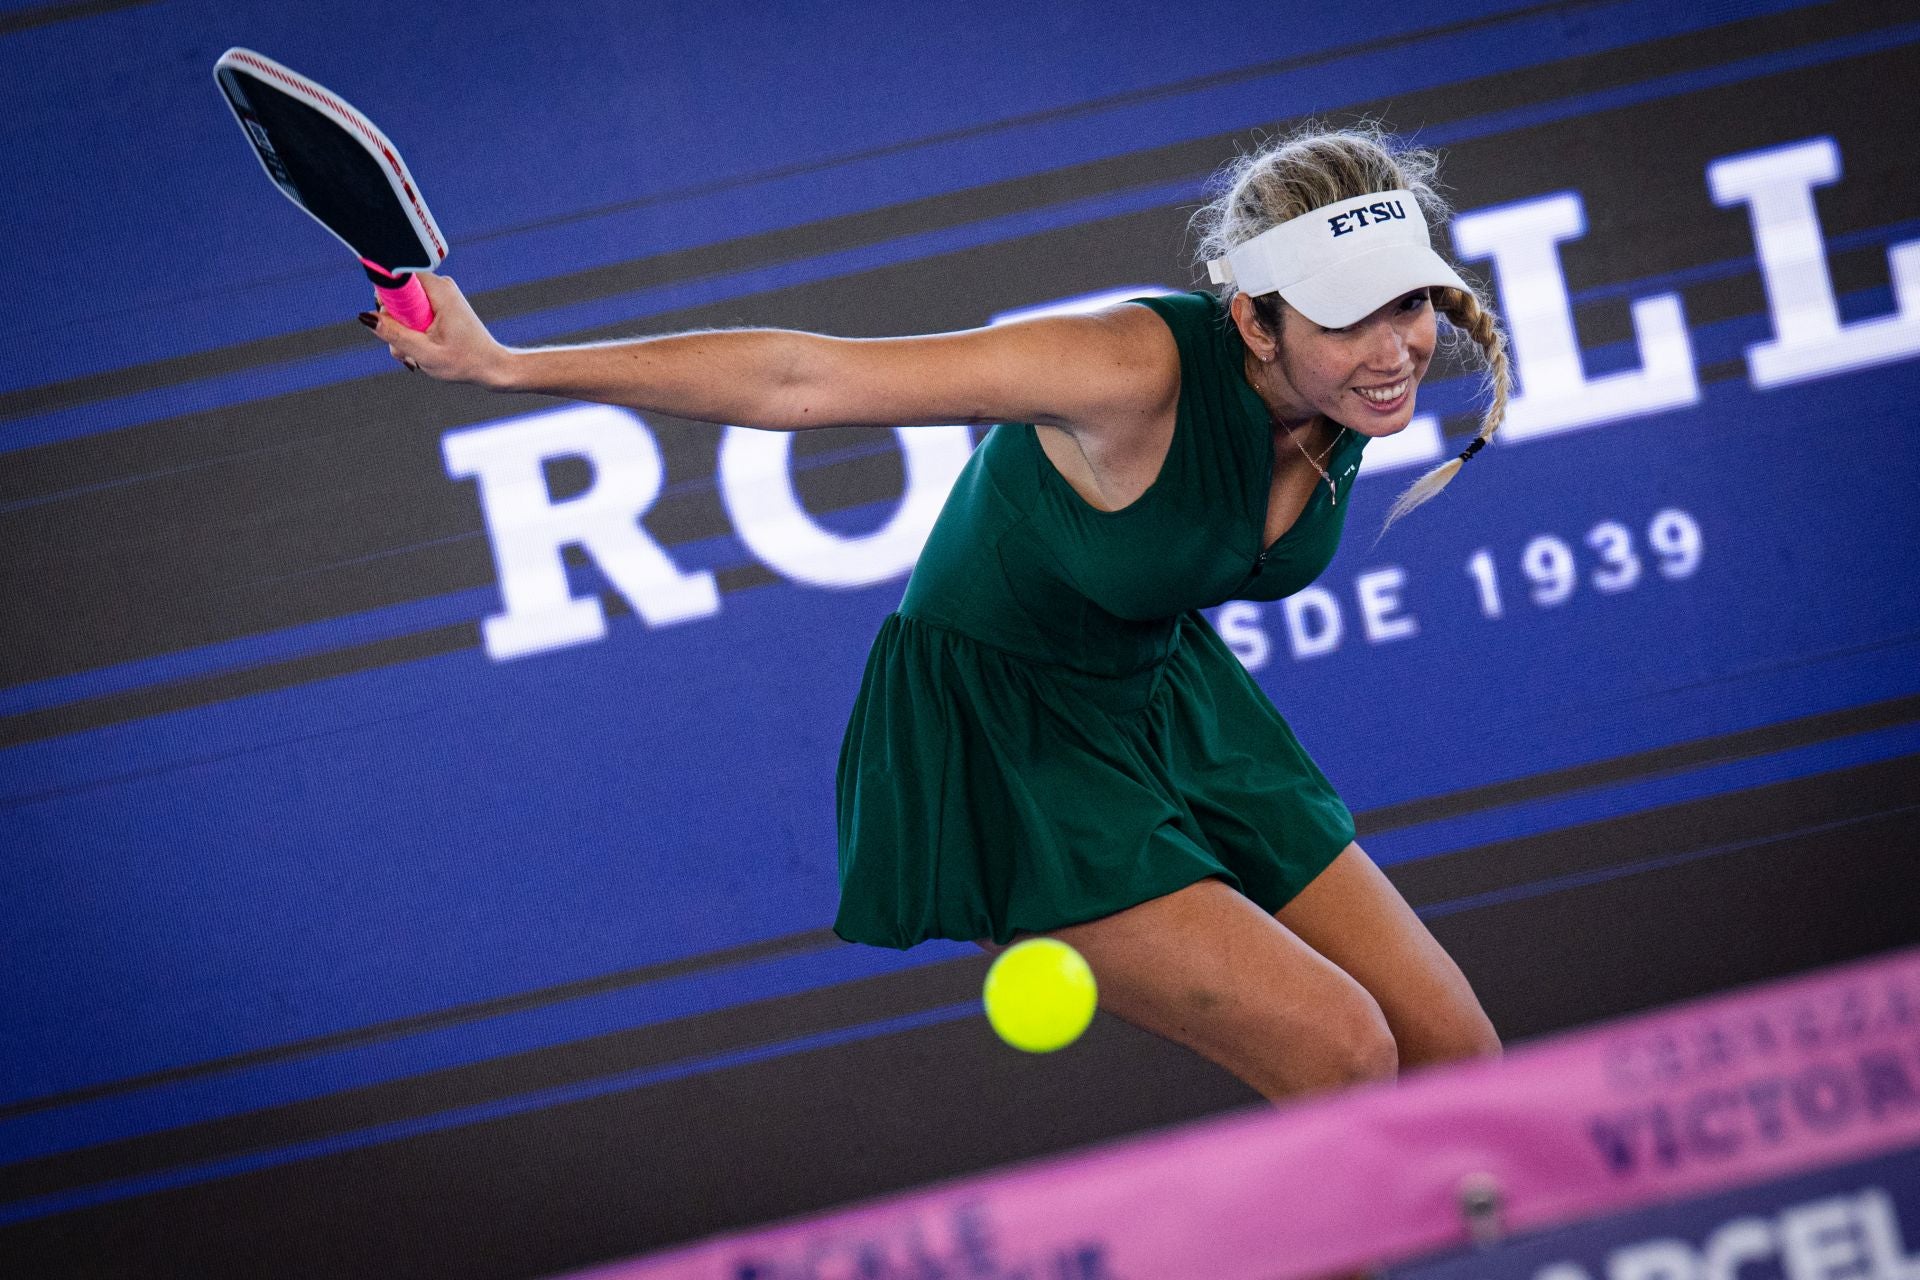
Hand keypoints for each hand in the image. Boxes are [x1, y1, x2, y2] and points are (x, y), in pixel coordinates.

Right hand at [358, 273, 513, 388]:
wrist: (492, 367)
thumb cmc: (465, 362)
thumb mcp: (425, 352)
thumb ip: (394, 334)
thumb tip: (366, 317)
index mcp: (439, 290)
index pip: (397, 276)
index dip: (385, 300)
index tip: (390, 323)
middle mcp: (439, 287)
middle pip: (397, 296)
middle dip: (392, 324)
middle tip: (402, 349)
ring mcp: (439, 296)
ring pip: (403, 309)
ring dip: (401, 334)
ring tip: (413, 356)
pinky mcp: (439, 306)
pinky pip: (413, 314)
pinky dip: (411, 334)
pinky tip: (418, 352)